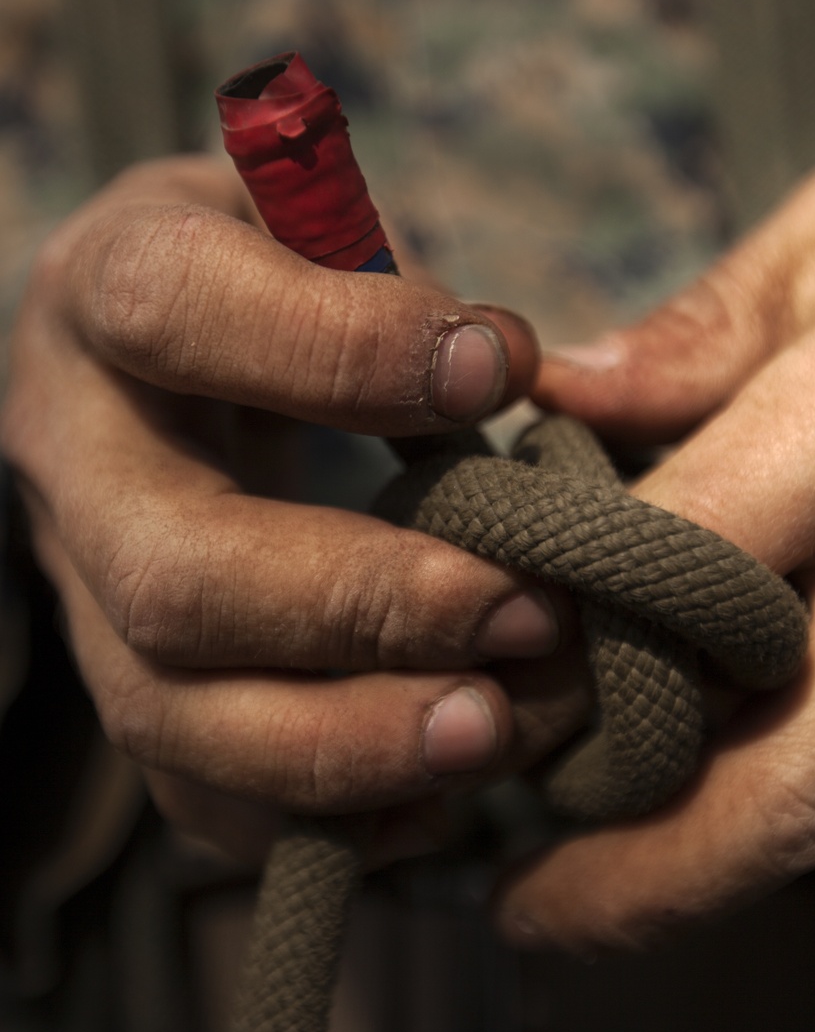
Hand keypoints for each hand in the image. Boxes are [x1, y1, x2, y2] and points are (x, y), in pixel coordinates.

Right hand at [1, 158, 586, 859]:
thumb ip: (384, 264)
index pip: (172, 312)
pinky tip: (436, 793)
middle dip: (360, 612)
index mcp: (107, 294)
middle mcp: (70, 456)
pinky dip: (323, 820)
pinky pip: (196, 795)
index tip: (498, 375)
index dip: (337, 351)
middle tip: (526, 614)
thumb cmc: (259, 273)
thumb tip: (498, 371)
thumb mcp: (304, 212)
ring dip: (348, 747)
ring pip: (169, 715)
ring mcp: (86, 590)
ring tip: (495, 731)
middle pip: (170, 577)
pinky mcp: (131, 682)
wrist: (154, 367)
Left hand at [496, 127, 814, 949]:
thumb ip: (713, 329)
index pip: (687, 561)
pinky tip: (802, 741)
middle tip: (531, 913)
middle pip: (791, 783)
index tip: (477, 697)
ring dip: (730, 823)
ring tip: (656, 780)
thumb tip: (561, 402)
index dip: (561, 647)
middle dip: (639, 881)